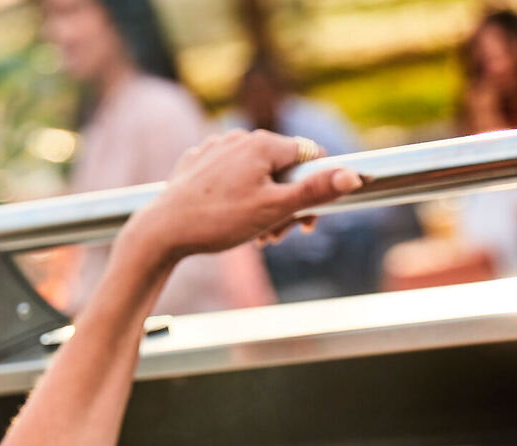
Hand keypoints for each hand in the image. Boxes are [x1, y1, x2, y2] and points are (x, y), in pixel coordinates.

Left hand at [122, 129, 363, 264]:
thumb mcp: (274, 210)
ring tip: (255, 235)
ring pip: (257, 173)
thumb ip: (315, 192)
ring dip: (265, 204)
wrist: (162, 231)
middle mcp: (240, 137)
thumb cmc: (219, 221)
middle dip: (288, 203)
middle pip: (283, 167)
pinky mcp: (199, 162)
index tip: (309, 221)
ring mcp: (216, 148)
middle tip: (278, 237)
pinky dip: (240, 196)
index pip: (310, 157)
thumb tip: (354, 175)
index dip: (317, 190)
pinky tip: (230, 219)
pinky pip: (231, 176)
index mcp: (263, 143)